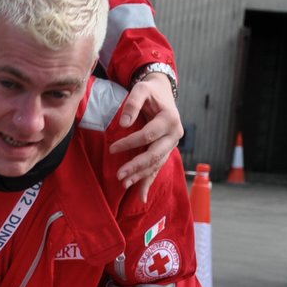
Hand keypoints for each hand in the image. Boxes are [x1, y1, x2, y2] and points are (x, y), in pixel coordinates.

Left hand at [111, 73, 183, 200]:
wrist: (164, 92)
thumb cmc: (150, 91)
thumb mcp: (141, 89)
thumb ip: (133, 103)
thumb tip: (124, 124)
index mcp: (170, 119)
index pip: (148, 135)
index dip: (130, 143)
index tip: (112, 148)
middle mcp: (174, 134)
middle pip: (155, 154)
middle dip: (137, 166)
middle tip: (119, 175)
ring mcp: (172, 144)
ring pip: (157, 164)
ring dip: (140, 176)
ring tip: (124, 184)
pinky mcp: (166, 151)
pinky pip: (157, 168)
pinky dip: (148, 182)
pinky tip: (141, 197)